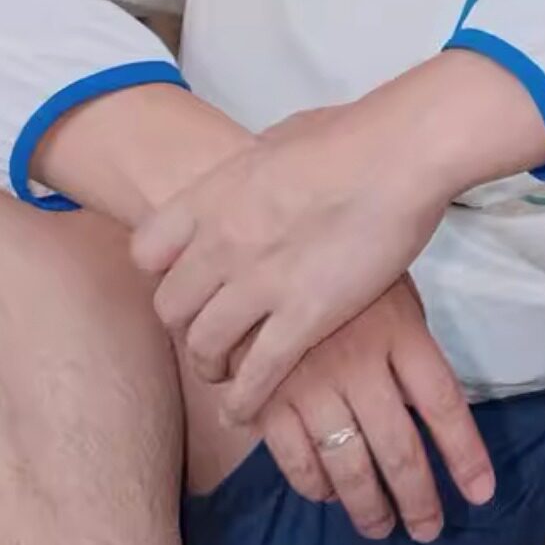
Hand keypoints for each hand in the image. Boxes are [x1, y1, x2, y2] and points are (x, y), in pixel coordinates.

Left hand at [132, 99, 453, 423]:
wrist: (398, 152)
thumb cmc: (352, 134)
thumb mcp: (278, 140)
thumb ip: (254, 171)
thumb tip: (256, 170)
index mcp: (210, 198)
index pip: (146, 252)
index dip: (162, 275)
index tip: (187, 284)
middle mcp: (220, 243)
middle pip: (170, 307)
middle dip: (184, 328)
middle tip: (207, 337)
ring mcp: (258, 283)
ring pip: (204, 347)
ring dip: (210, 368)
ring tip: (225, 379)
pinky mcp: (303, 317)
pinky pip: (256, 375)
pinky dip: (245, 400)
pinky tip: (247, 410)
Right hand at [255, 278, 496, 543]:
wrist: (260, 255)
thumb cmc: (339, 277)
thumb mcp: (390, 297)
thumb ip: (409, 352)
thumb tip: (431, 418)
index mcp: (399, 333)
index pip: (444, 405)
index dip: (465, 455)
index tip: (480, 494)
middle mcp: (359, 364)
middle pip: (399, 450)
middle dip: (417, 500)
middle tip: (427, 529)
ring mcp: (310, 384)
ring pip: (348, 466)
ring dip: (368, 506)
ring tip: (380, 528)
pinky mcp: (266, 398)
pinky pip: (296, 460)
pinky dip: (314, 487)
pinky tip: (327, 494)